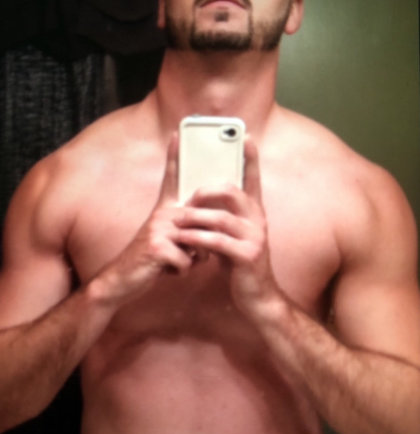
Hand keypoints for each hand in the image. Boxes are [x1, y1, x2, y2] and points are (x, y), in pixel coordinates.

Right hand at [94, 133, 195, 306]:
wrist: (122, 280)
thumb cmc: (150, 262)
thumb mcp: (167, 242)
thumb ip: (186, 233)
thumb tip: (207, 236)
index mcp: (165, 210)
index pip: (170, 180)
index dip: (173, 156)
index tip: (176, 133)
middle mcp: (162, 214)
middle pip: (201, 223)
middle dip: (199, 248)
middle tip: (176, 256)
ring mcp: (159, 229)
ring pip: (197, 244)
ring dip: (189, 261)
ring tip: (169, 263)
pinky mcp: (157, 247)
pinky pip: (188, 261)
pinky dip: (180, 271)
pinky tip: (163, 270)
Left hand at [174, 137, 279, 317]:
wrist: (258, 297)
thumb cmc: (240, 265)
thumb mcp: (232, 236)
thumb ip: (223, 218)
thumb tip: (200, 200)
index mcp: (255, 212)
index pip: (254, 179)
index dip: (251, 158)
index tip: (247, 136)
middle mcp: (258, 220)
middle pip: (231, 192)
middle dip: (204, 191)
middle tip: (186, 199)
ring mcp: (255, 237)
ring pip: (220, 217)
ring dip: (194, 218)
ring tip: (176, 222)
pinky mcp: (247, 256)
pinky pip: (217, 241)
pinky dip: (197, 239)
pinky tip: (184, 240)